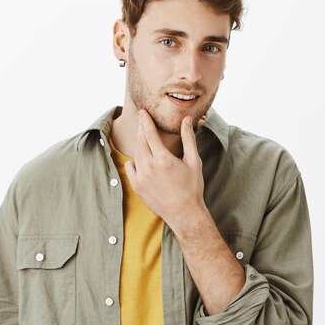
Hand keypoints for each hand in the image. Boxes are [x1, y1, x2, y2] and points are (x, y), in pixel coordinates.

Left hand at [124, 110, 205, 227]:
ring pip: (136, 153)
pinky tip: (141, 158)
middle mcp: (149, 166)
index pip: (150, 133)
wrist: (184, 213)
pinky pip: (131, 167)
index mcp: (163, 159)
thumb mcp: (193, 161)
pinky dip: (134, 160)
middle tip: (141, 119)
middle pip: (140, 140)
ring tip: (142, 136)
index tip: (143, 112)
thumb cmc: (192, 187)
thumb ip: (188, 139)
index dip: (145, 121)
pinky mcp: (137, 186)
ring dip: (138, 142)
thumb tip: (186, 120)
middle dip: (140, 127)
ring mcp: (141, 177)